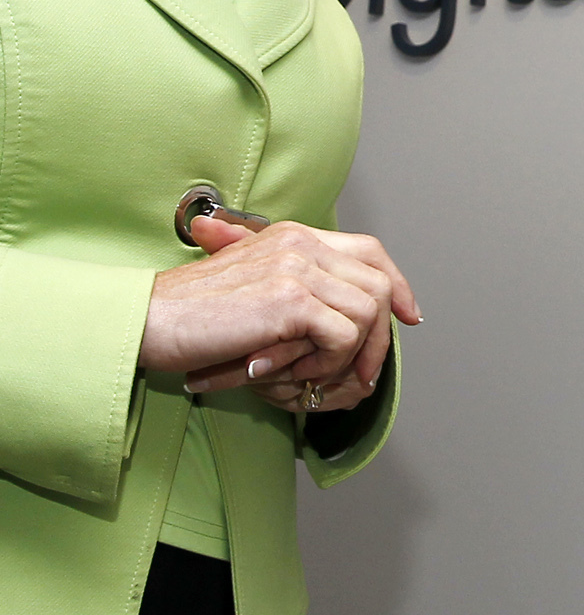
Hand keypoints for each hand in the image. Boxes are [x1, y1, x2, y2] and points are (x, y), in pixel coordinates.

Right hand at [140, 214, 420, 409]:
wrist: (144, 321)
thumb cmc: (190, 315)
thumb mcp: (249, 290)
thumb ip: (292, 291)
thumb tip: (337, 324)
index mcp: (294, 236)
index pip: (370, 251)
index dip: (397, 284)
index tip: (409, 317)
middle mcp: (302, 244)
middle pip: (378, 284)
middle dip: (379, 338)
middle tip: (361, 376)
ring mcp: (298, 269)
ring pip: (366, 315)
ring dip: (345, 357)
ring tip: (305, 378)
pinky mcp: (290, 300)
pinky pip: (342, 337)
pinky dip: (325, 364)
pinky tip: (287, 374)